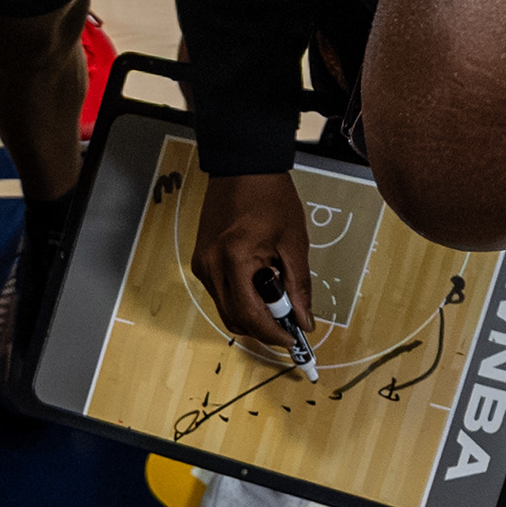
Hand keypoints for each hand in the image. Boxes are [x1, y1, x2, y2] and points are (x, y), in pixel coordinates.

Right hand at [192, 169, 313, 360]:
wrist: (243, 166)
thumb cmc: (270, 196)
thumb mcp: (294, 243)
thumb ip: (298, 286)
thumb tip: (304, 320)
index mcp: (235, 260)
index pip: (251, 316)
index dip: (273, 334)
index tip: (292, 339)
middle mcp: (211, 266)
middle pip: (234, 319)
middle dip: (262, 328)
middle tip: (288, 323)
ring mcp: (202, 264)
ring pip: (226, 308)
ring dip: (252, 312)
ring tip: (277, 295)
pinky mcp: (201, 260)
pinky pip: (221, 292)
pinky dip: (241, 296)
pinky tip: (261, 281)